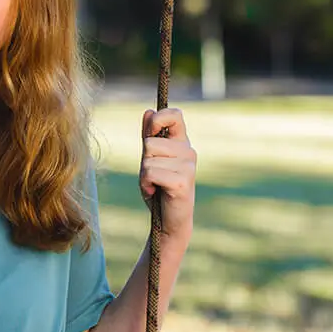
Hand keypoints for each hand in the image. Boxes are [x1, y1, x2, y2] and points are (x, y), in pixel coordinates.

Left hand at [139, 107, 196, 241]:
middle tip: (152, 176)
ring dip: (144, 175)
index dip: (158, 119)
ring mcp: (188, 166)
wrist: (169, 220)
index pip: (175, 114)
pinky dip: (145, 184)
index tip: (149, 134)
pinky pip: (151, 173)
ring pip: (148, 159)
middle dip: (143, 160)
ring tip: (155, 185)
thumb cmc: (159, 188)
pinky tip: (155, 191)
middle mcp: (188, 151)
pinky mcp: (183, 181)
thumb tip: (147, 111)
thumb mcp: (150, 159)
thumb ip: (149, 136)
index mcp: (182, 143)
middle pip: (150, 142)